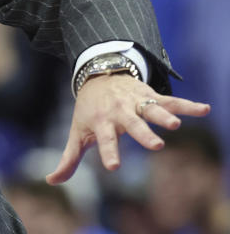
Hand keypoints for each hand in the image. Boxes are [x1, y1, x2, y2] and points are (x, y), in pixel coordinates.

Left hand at [46, 73, 210, 183]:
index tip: (114, 167)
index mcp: (102, 123)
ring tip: (176, 124)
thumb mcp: (77, 132)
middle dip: (143, 134)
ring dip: (164, 115)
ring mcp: (136, 102)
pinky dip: (187, 105)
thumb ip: (69, 158)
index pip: (105, 140)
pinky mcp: (150, 95)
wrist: (97, 75)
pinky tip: (204, 109)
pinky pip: (171, 100)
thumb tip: (51, 181)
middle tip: (156, 145)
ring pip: (151, 109)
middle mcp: (120, 112)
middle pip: (133, 124)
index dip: (108, 152)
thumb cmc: (88, 110)